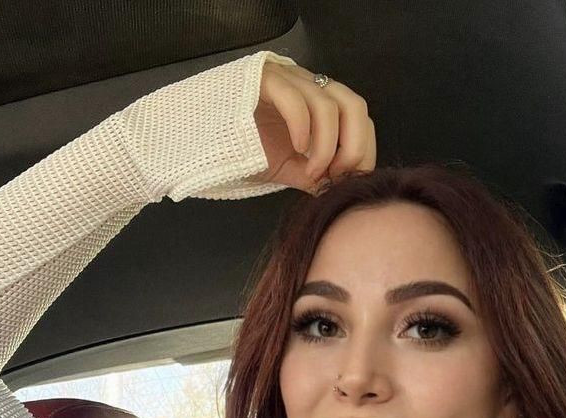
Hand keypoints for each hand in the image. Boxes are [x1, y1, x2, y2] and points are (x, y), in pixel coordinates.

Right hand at [251, 59, 375, 194]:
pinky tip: (297, 150)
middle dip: (353, 146)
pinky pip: (295, 100)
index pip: (359, 119)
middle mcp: (309, 86)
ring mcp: (288, 80)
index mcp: (320, 104)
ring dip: (327, 145)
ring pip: (329, 104)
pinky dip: (304, 129)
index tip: (350, 179)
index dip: (363, 150)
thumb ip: (318, 175)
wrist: (202, 140)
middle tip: (337, 174)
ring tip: (312, 170)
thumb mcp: (289, 168)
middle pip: (354, 106)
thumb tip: (343, 189)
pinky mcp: (264, 80)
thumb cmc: (245, 149)